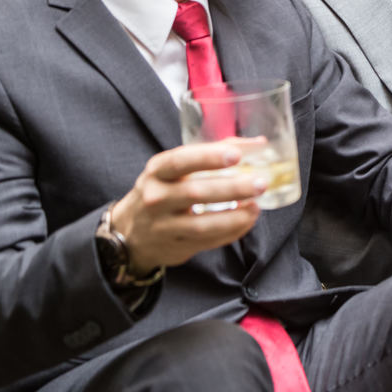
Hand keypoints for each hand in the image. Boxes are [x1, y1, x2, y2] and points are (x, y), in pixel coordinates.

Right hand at [110, 142, 265, 273]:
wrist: (131, 232)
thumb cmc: (164, 190)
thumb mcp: (176, 168)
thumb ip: (214, 153)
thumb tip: (257, 144)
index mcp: (157, 171)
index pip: (180, 161)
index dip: (208, 158)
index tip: (236, 155)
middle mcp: (156, 198)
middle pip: (195, 193)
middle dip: (232, 188)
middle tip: (260, 183)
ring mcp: (164, 226)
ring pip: (202, 224)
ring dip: (234, 216)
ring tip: (256, 206)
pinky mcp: (176, 247)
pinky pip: (208, 241)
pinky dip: (231, 231)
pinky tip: (247, 220)